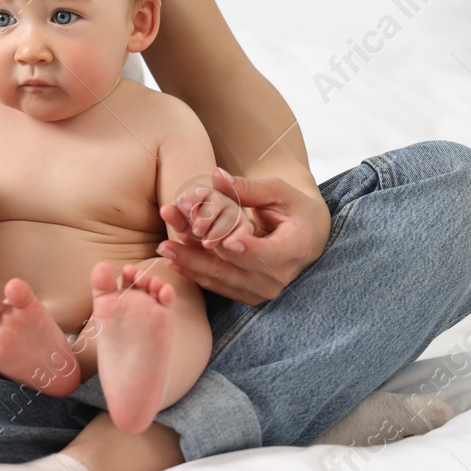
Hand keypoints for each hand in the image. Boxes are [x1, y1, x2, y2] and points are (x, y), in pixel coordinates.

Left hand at [156, 166, 330, 305]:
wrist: (307, 235)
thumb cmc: (293, 207)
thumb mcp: (277, 192)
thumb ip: (248, 188)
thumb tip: (217, 175)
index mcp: (295, 248)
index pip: (267, 254)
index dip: (245, 249)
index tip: (222, 240)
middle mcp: (280, 277)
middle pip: (234, 268)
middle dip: (199, 252)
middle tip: (170, 238)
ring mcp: (263, 291)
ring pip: (221, 279)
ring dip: (191, 263)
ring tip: (164, 247)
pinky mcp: (249, 295)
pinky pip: (218, 286)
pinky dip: (195, 272)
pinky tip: (173, 260)